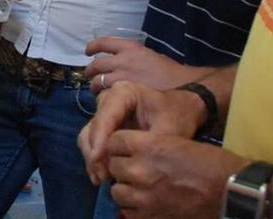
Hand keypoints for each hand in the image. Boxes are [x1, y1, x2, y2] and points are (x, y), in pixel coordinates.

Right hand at [78, 81, 207, 184]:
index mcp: (123, 93)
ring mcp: (105, 113)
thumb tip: (124, 163)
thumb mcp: (168, 130)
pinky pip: (93, 142)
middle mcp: (109, 100)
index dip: (99, 139)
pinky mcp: (106, 126)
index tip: (98, 160)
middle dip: (94, 152)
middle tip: (102, 176)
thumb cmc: (177, 116)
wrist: (184, 112)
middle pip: (93, 127)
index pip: (105, 116)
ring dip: (92, 158)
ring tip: (102, 179)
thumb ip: (146, 144)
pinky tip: (101, 176)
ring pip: (88, 136)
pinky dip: (95, 159)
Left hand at [85, 40, 210, 92]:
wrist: (185, 88)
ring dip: (94, 87)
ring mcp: (123, 78)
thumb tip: (121, 64)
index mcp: (132, 49)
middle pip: (96, 65)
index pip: (104, 42)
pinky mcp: (125, 94)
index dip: (93, 46)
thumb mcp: (152, 57)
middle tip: (90, 78)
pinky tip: (105, 102)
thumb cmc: (171, 74)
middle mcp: (124, 61)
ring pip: (98, 82)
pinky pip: (105, 96)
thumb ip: (135, 59)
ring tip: (96, 92)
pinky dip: (102, 98)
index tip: (88, 51)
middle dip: (90, 72)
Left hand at [106, 130, 246, 218]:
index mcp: (148, 146)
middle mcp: (140, 169)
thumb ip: (150, 146)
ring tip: (141, 190)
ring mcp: (143, 196)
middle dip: (123, 168)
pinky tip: (147, 205)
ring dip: (126, 189)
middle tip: (136, 171)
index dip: (119, 146)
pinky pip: (127, 212)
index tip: (126, 150)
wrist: (232, 192)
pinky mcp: (148, 217)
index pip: (114, 141)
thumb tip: (131, 153)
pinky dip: (134, 209)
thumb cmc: (211, 163)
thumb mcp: (177, 142)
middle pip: (114, 166)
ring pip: (117, 191)